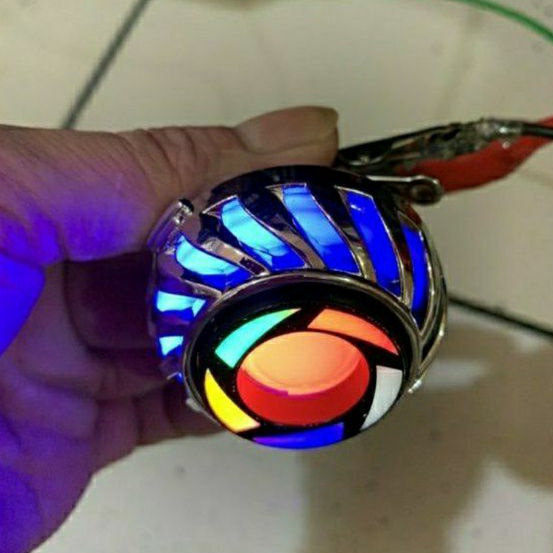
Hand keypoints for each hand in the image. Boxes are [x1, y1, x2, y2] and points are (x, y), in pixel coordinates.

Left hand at [0, 106, 337, 552]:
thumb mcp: (3, 203)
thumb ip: (129, 170)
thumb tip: (258, 139)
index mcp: (38, 202)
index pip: (170, 177)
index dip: (245, 171)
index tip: (317, 165)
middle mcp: (61, 274)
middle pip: (190, 258)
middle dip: (264, 253)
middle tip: (333, 247)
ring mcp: (77, 353)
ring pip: (193, 332)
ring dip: (257, 328)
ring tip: (322, 311)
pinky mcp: (89, 426)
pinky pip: (180, 405)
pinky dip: (232, 394)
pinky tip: (275, 377)